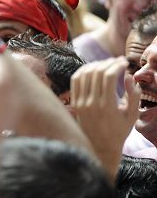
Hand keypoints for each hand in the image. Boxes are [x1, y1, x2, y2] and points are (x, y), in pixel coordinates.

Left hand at [71, 57, 140, 177]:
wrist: (100, 146)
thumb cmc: (120, 131)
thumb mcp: (132, 116)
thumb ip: (134, 95)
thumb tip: (129, 76)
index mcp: (107, 106)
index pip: (109, 77)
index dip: (117, 65)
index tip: (124, 62)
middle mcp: (91, 103)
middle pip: (96, 73)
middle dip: (108, 63)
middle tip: (117, 61)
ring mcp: (80, 102)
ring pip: (84, 74)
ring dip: (96, 65)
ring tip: (106, 64)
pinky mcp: (74, 102)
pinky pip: (75, 80)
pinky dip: (83, 71)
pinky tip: (93, 68)